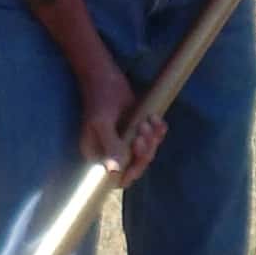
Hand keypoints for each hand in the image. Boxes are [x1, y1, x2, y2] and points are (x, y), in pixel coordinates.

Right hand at [75, 50, 165, 178]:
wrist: (106, 77)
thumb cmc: (100, 98)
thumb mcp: (102, 122)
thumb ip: (110, 145)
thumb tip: (114, 171)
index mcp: (97, 155)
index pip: (117, 177)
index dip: (131, 170)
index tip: (137, 147)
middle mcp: (110, 154)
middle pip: (135, 167)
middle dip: (145, 150)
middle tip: (143, 128)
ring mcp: (124, 145)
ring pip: (146, 155)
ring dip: (153, 140)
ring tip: (149, 119)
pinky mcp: (136, 134)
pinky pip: (152, 142)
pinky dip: (159, 132)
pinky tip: (158, 120)